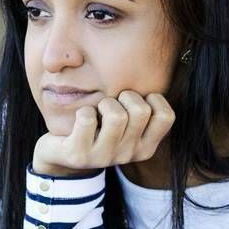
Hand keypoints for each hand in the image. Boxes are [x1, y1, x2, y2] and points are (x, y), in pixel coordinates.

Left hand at [31, 91, 175, 176]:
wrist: (62, 157)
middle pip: (141, 111)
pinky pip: (87, 119)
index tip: (134, 101)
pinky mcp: (80, 155)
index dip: (152, 99)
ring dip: (104, 103)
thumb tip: (149, 70)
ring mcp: (104, 157)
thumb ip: (140, 108)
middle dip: (125, 96)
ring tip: (97, 110)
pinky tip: (81, 118)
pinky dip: (83, 110)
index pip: (166, 116)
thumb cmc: (99, 129)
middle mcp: (129, 155)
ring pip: (117, 116)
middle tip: (113, 102)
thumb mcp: (125, 124)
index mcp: (146, 147)